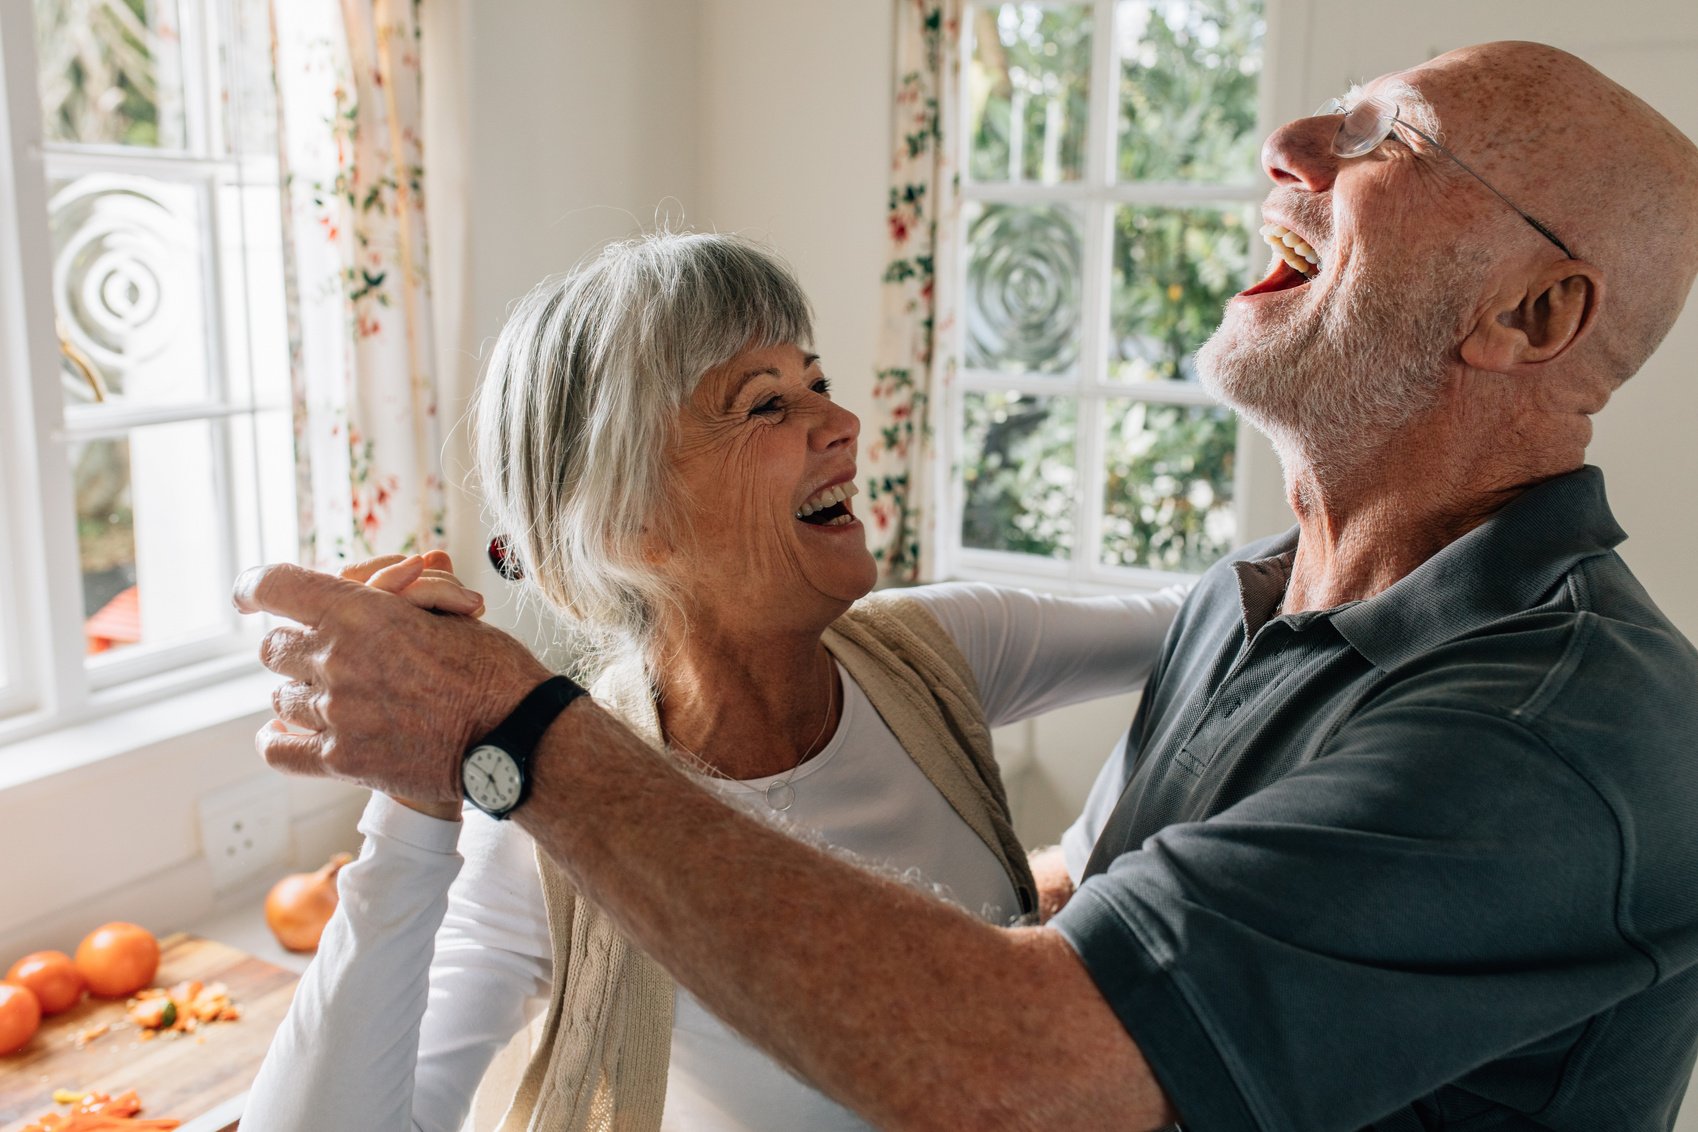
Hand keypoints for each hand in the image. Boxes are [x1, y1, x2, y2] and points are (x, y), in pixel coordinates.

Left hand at [233, 561, 550, 805]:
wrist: (518, 734)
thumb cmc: (493, 669)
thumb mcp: (448, 614)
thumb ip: (395, 603)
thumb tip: (368, 590)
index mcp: (360, 611)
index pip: (274, 586)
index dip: (255, 587)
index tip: (250, 596)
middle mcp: (336, 660)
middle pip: (274, 648)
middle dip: (297, 645)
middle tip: (329, 653)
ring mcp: (335, 714)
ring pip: (281, 697)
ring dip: (302, 693)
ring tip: (339, 697)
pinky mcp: (343, 761)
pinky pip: (280, 749)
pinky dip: (280, 739)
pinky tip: (291, 732)